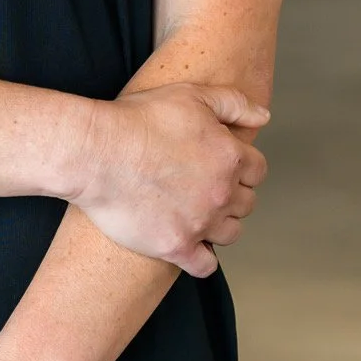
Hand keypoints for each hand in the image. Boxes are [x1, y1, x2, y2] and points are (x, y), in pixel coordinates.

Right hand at [72, 83, 268, 273]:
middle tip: (203, 187)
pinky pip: (205, 266)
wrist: (96, 153)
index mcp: (230, 156)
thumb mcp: (191, 94)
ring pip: (230, 233)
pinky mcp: (175, 246)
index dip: (241, 166)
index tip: (220, 165)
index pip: (257, 170)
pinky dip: (201, 258)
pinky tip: (189, 245)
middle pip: (246, 203)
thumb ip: (234, 103)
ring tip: (196, 214)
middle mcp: (222, 193)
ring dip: (218, 224)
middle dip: (230, 194)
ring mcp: (201, 223)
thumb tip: (263, 116)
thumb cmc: (139, 120)